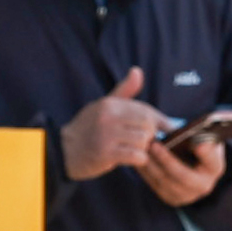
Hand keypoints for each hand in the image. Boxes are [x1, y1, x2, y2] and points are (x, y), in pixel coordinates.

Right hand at [54, 72, 171, 181]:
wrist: (64, 151)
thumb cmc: (87, 128)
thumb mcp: (104, 105)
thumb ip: (124, 90)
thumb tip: (137, 71)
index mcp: (110, 104)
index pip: (145, 109)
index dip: (159, 120)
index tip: (166, 128)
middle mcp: (108, 117)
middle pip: (147, 125)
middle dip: (151, 135)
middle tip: (144, 140)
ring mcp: (106, 136)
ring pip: (143, 141)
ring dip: (144, 148)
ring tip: (135, 149)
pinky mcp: (106, 154)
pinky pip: (136, 156)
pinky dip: (139, 159)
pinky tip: (132, 159)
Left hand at [130, 124, 230, 209]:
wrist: (190, 164)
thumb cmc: (197, 143)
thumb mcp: (203, 136)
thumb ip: (201, 133)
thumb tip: (195, 131)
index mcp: (215, 168)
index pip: (213, 161)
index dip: (207, 154)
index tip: (199, 144)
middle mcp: (203, 186)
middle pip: (183, 176)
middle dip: (167, 160)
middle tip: (153, 144)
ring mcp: (186, 195)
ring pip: (165, 181)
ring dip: (151, 164)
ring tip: (140, 148)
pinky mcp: (170, 198)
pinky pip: (154, 184)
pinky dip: (145, 170)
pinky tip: (137, 157)